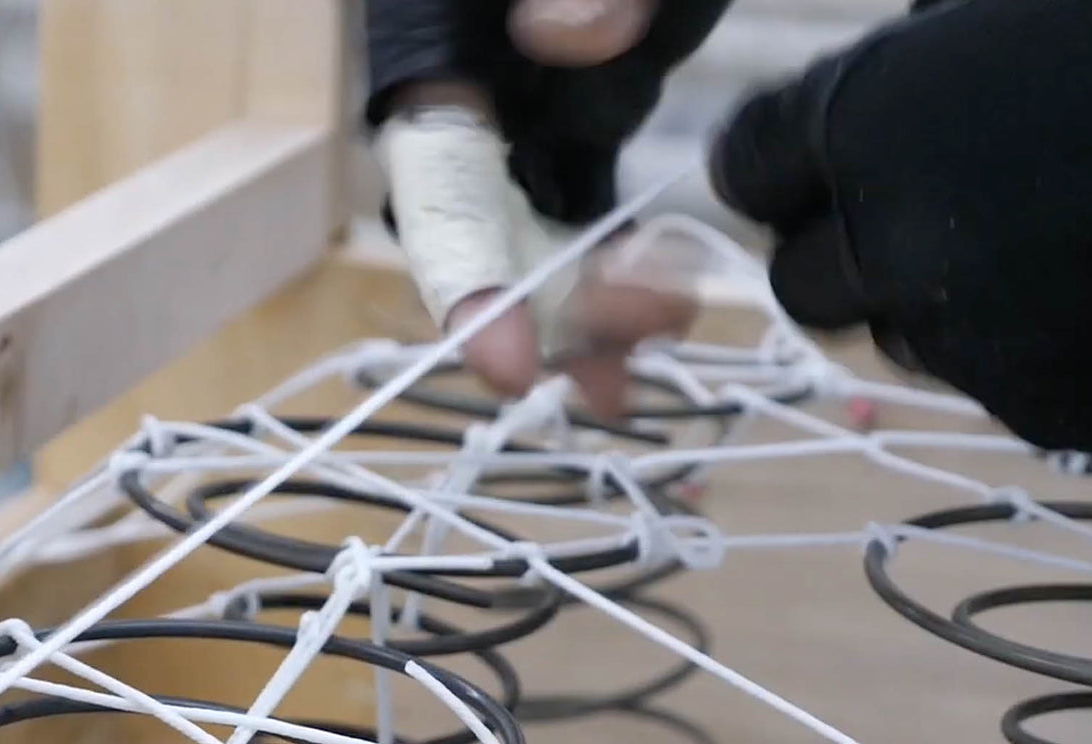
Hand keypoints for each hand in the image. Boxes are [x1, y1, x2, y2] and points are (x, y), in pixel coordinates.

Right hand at [369, 0, 728, 415]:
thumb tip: (569, 35)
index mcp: (433, 32)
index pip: (432, 170)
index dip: (462, 274)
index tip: (510, 362)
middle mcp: (467, 85)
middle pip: (484, 228)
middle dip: (551, 306)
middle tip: (638, 340)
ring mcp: (526, 106)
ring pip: (538, 235)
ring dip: (591, 312)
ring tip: (656, 353)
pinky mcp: (582, 115)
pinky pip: (589, 212)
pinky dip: (620, 273)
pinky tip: (660, 327)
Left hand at [709, 0, 1091, 454]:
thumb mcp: (992, 14)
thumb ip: (896, 85)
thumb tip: (844, 127)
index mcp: (862, 127)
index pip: (744, 174)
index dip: (775, 175)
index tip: (802, 175)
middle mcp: (888, 246)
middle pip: (799, 286)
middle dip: (841, 257)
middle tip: (916, 225)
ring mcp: (965, 340)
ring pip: (903, 344)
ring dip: (941, 306)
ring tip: (1046, 247)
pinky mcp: (1042, 405)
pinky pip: (1004, 385)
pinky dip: (1038, 350)